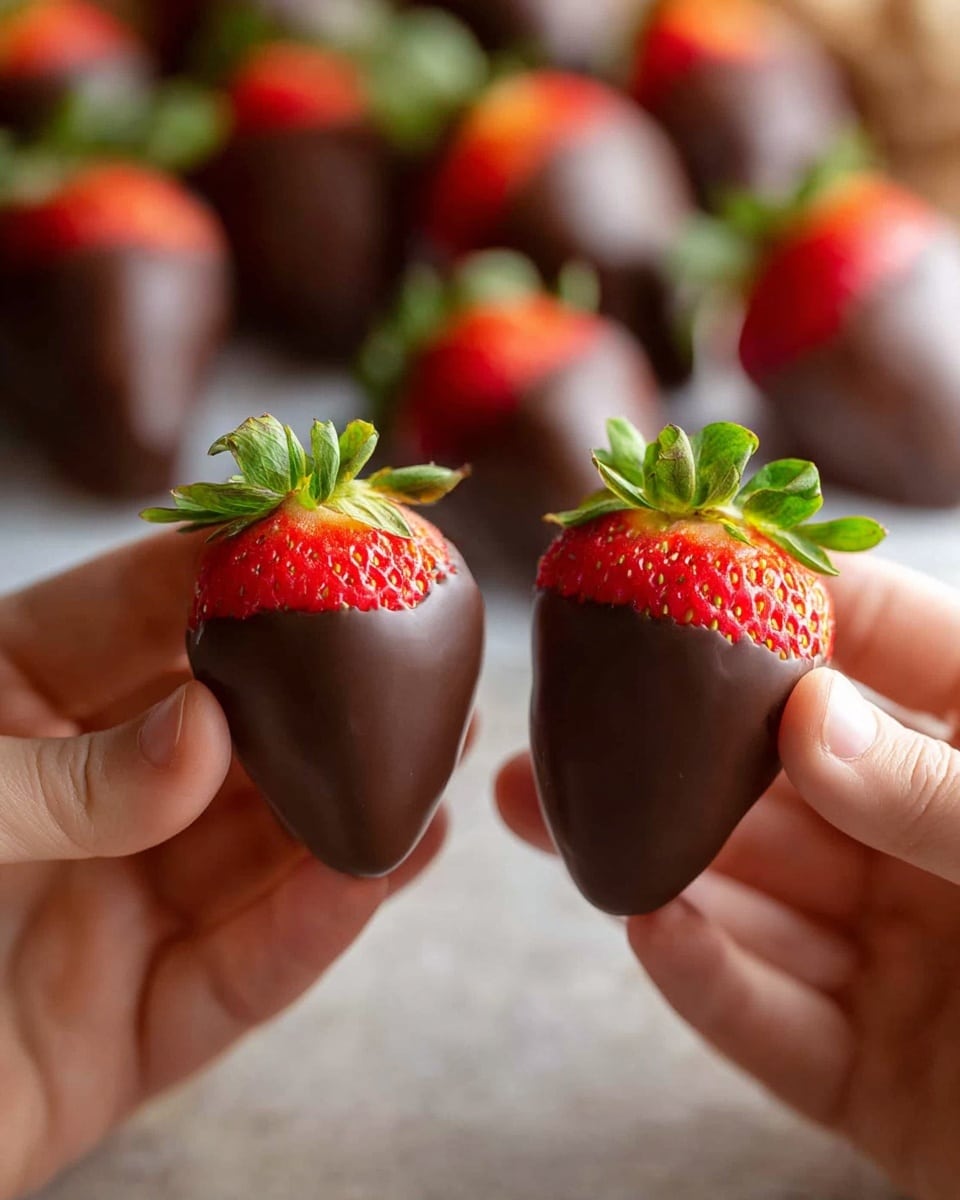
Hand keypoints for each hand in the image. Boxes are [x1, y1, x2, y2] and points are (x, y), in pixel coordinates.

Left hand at [0, 534, 445, 1199]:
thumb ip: (60, 778)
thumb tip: (208, 734)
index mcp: (3, 714)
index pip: (133, 620)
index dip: (227, 574)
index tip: (321, 538)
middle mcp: (72, 808)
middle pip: (222, 739)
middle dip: (323, 696)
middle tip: (418, 649)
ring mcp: (107, 922)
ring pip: (251, 855)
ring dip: (346, 808)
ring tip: (436, 752)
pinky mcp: (129, 1034)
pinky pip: (237, 977)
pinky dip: (312, 929)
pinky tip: (382, 869)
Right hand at [497, 555, 959, 1199]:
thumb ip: (944, 792)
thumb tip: (810, 715)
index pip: (883, 650)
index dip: (785, 605)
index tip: (675, 579)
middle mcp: (936, 855)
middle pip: (785, 788)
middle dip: (671, 756)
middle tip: (568, 722)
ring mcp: (901, 968)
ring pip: (758, 903)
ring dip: (663, 866)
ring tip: (563, 822)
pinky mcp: (873, 1078)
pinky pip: (774, 1023)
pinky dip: (708, 980)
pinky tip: (650, 930)